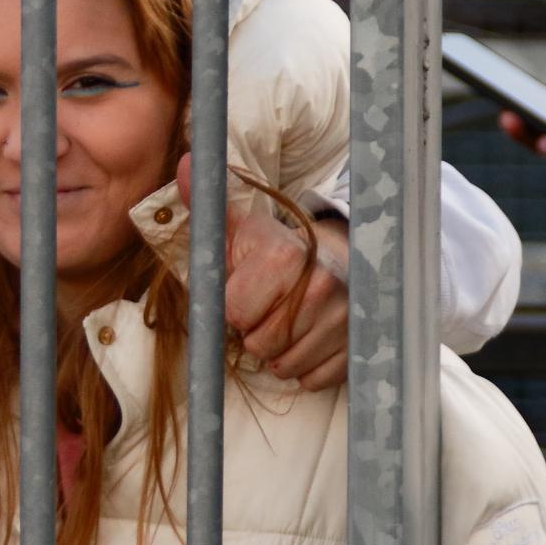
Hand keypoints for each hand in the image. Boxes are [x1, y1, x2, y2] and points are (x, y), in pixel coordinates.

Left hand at [178, 154, 348, 390]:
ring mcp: (345, 318)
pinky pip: (314, 379)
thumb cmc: (277, 248)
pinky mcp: (359, 345)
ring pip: (286, 366)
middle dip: (256, 331)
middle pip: (260, 345)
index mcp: (285, 257)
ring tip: (288, 319)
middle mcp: (321, 286)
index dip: (233, 308)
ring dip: (279, 352)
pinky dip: (306, 366)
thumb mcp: (241, 226)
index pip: (235, 315)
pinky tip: (309, 336)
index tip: (245, 291)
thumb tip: (186, 165)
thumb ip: (208, 203)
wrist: (342, 256)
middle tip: (268, 307)